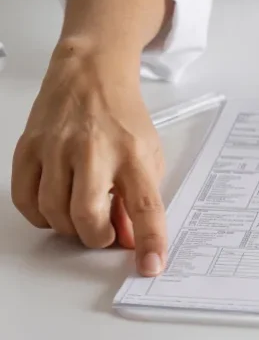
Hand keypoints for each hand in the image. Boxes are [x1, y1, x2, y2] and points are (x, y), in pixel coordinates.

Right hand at [12, 41, 166, 275]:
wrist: (91, 74)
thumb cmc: (122, 117)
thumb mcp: (148, 155)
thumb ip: (141, 198)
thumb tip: (130, 240)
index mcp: (133, 154)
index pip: (145, 207)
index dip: (149, 242)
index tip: (151, 266)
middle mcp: (94, 151)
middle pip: (88, 217)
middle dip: (96, 238)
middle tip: (102, 232)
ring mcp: (57, 148)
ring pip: (54, 213)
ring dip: (69, 227)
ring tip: (81, 213)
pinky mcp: (29, 148)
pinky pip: (26, 200)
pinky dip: (40, 215)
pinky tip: (55, 205)